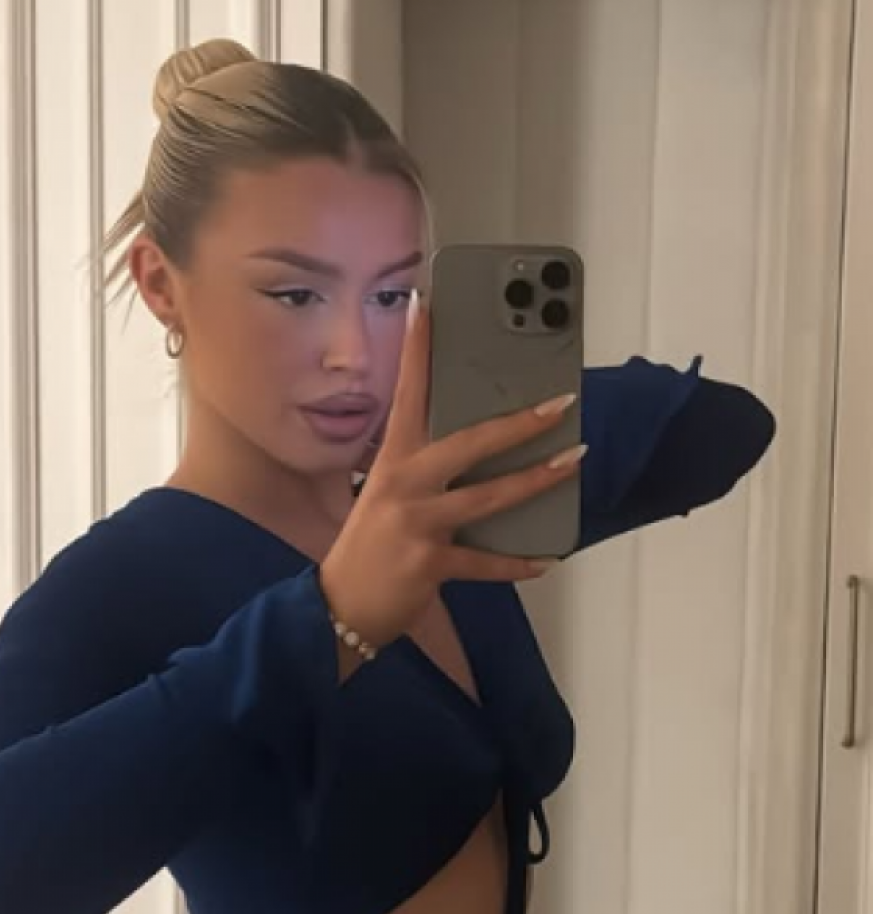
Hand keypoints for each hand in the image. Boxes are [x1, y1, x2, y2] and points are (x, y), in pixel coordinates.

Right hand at [319, 293, 585, 649]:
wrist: (341, 607)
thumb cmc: (367, 549)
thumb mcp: (386, 497)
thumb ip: (423, 473)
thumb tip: (476, 453)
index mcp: (392, 462)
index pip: (407, 394)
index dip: (416, 350)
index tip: (426, 306)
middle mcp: (404, 485)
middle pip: (470, 444)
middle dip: (519, 423)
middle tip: (560, 403)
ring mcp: (417, 524)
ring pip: (489, 497)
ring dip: (535, 480)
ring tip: (571, 463)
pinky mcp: (430, 563)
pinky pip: (486, 562)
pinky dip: (517, 563)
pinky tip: (545, 558)